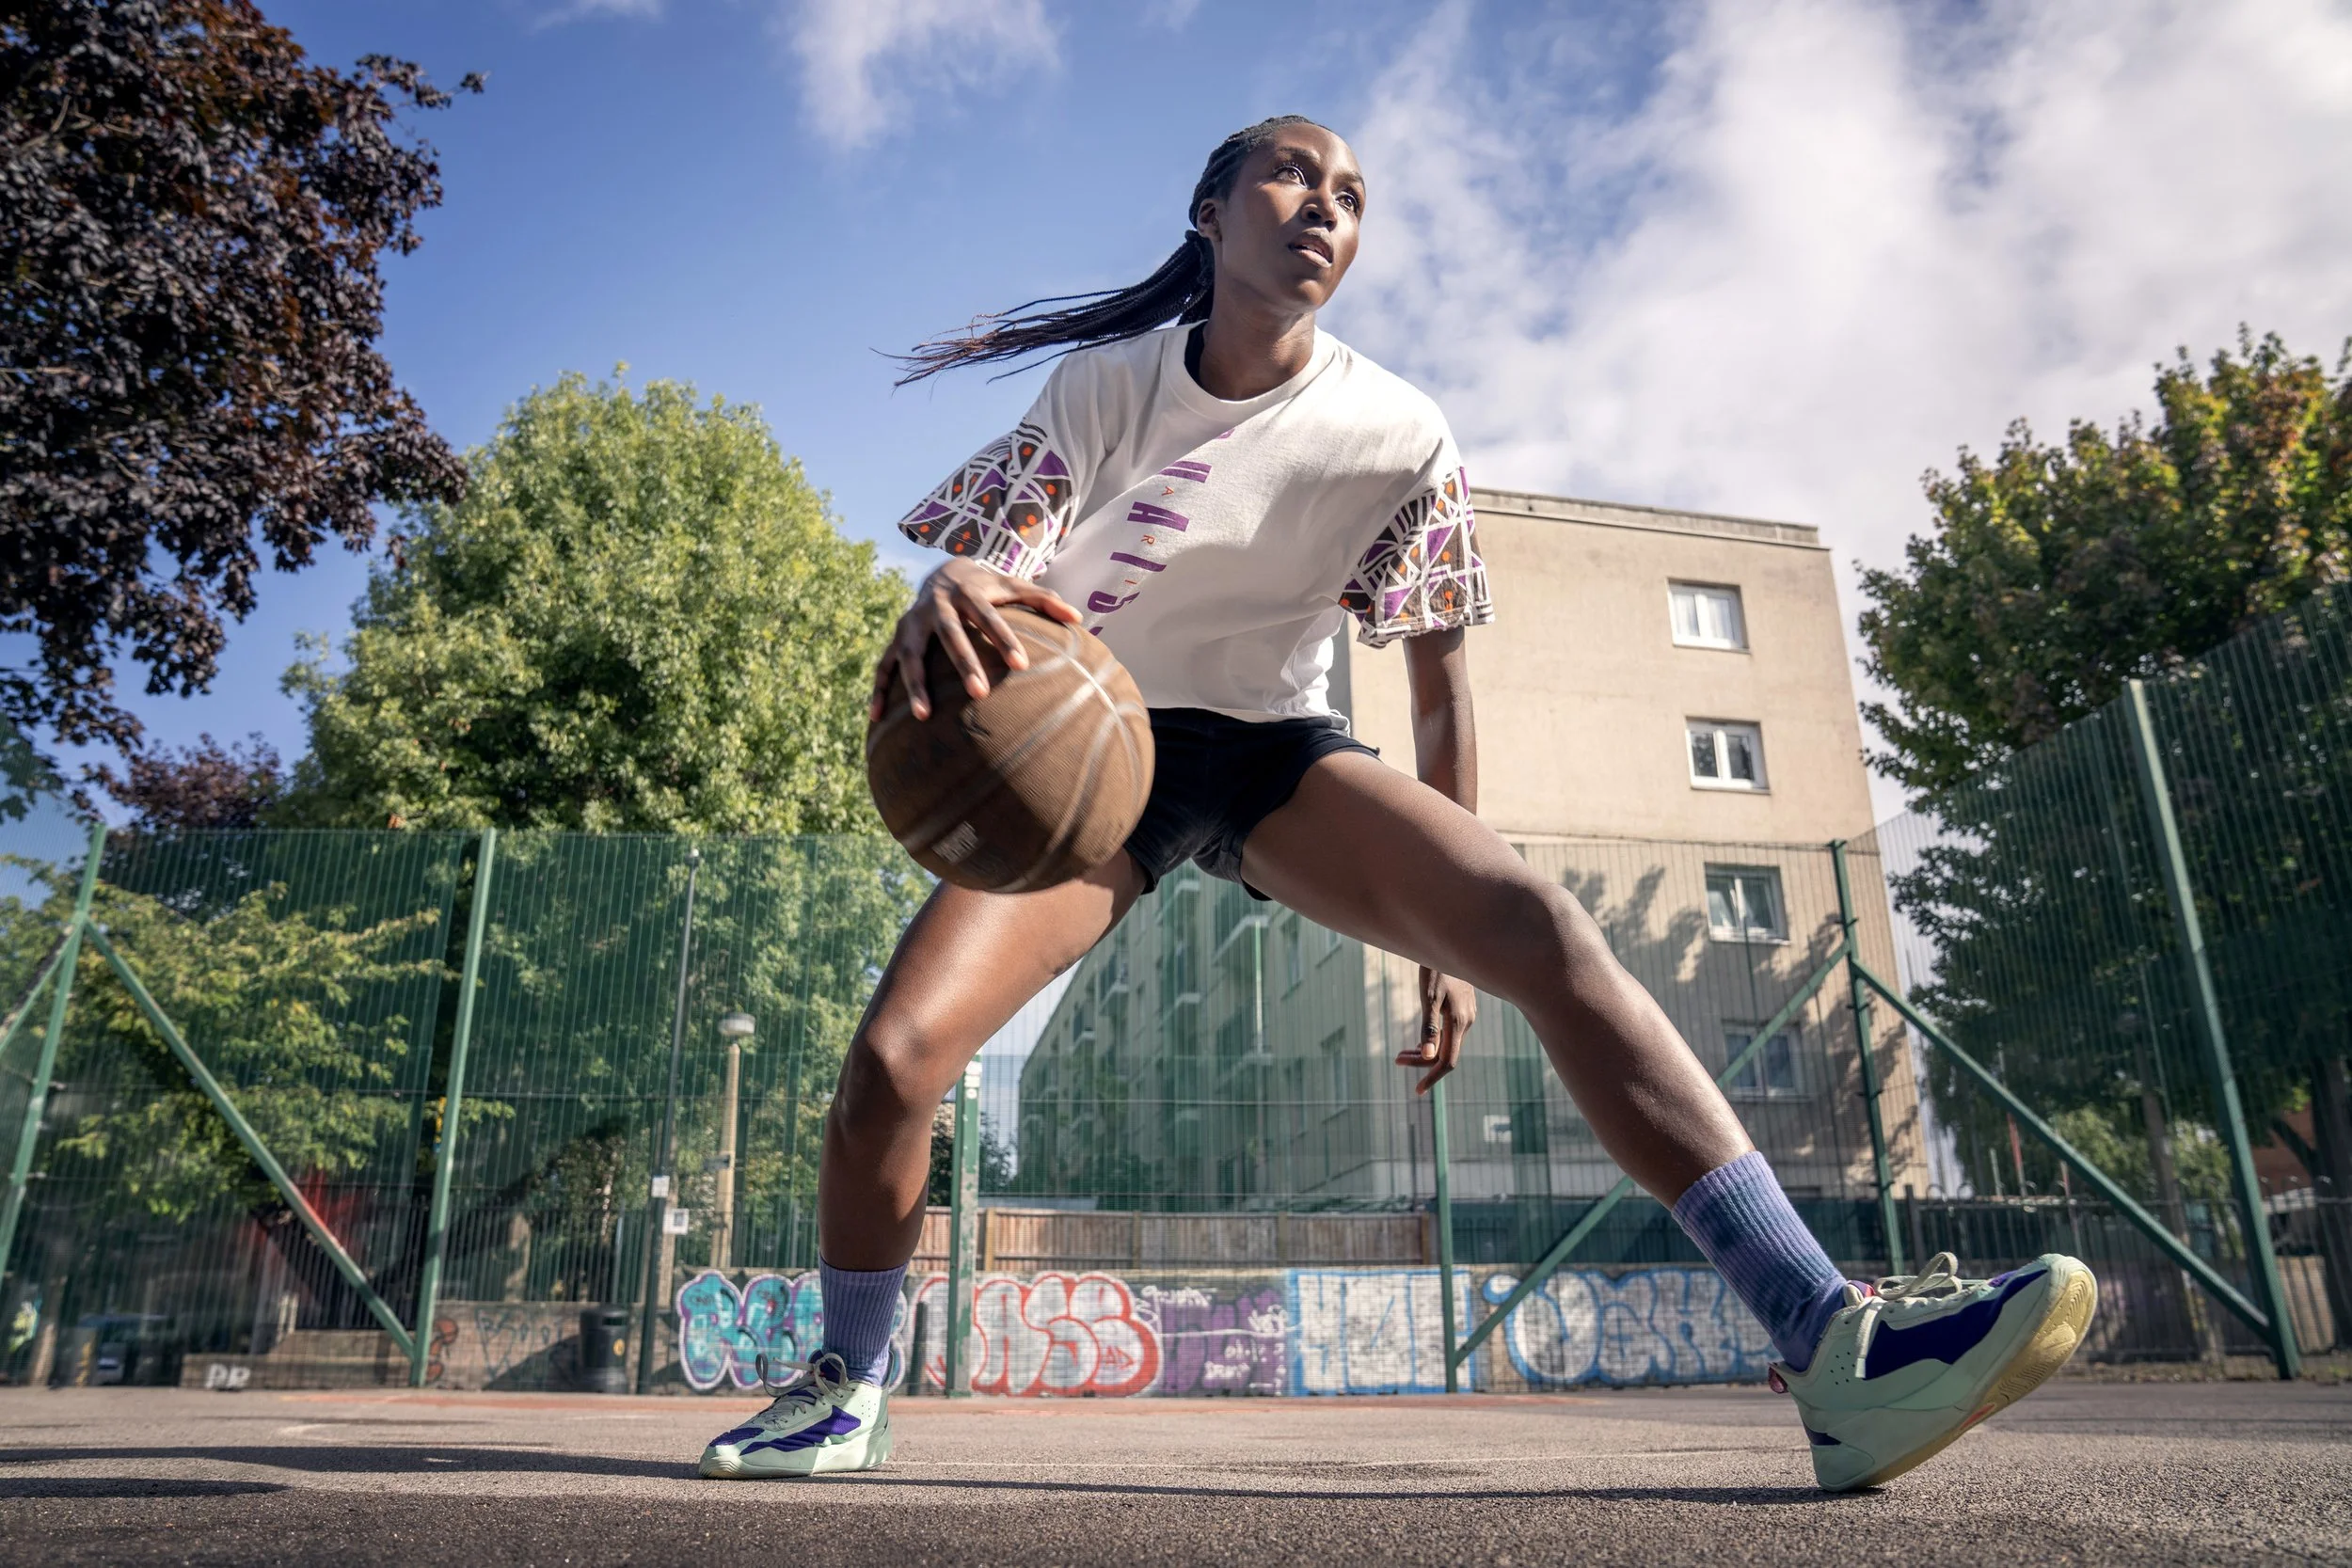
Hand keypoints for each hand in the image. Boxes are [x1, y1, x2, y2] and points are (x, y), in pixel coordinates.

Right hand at [870, 558, 1081, 721]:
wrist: (943, 572)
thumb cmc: (988, 588)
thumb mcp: (1015, 586)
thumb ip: (1045, 599)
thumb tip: (1079, 618)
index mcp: (969, 594)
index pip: (988, 617)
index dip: (1003, 639)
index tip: (1021, 665)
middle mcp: (936, 607)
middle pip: (949, 635)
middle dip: (962, 663)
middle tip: (979, 694)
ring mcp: (911, 623)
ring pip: (909, 654)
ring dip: (914, 684)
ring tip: (924, 716)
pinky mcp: (896, 639)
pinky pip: (883, 666)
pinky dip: (878, 691)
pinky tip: (876, 719)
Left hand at [1395, 966, 1474, 1093]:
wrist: (1455, 943)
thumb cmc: (1438, 968)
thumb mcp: (1429, 997)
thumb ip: (1429, 1028)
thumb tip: (1427, 1057)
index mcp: (1458, 1023)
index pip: (1447, 1062)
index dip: (1432, 1078)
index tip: (1417, 1090)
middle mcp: (1466, 1022)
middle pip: (1445, 1054)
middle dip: (1422, 1062)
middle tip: (1397, 1060)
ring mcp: (1467, 1015)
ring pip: (1447, 1043)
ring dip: (1425, 1051)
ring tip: (1402, 1052)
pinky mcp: (1464, 1008)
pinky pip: (1450, 1032)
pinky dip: (1433, 1040)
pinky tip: (1420, 1038)